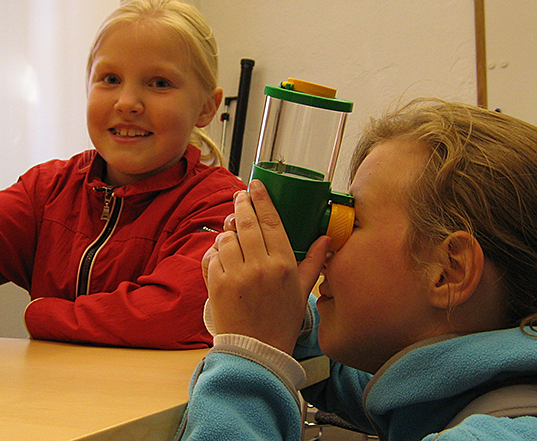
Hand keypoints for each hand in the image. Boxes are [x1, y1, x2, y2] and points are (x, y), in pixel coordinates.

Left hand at [201, 179, 329, 353]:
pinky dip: (214, 252)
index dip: (262, 199)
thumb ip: (312, 262)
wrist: (256, 350)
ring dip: (227, 232)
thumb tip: (325, 239)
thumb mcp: (302, 291)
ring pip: (226, 237)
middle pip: (246, 223)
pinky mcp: (216, 284)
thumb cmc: (281, 321)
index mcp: (283, 265)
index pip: (271, 222)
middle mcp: (259, 266)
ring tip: (231, 233)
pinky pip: (212, 256)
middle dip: (241, 205)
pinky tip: (221, 256)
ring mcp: (236, 274)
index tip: (256, 185)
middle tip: (240, 197)